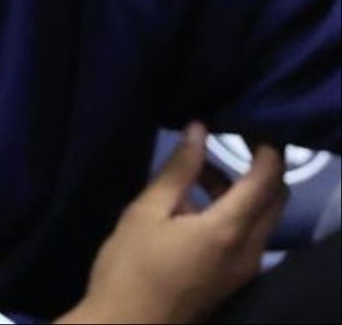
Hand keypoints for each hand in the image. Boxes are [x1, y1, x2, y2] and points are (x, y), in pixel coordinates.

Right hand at [60, 123, 286, 323]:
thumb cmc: (130, 267)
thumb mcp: (145, 213)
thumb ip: (177, 172)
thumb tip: (198, 131)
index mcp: (228, 229)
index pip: (268, 178)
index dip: (266, 148)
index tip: (245, 126)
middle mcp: (250, 250)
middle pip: (276, 199)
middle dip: (259, 169)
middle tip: (226, 146)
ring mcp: (245, 269)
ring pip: (263, 218)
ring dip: (241, 192)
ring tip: (194, 176)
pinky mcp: (235, 280)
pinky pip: (249, 237)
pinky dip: (234, 214)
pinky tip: (191, 209)